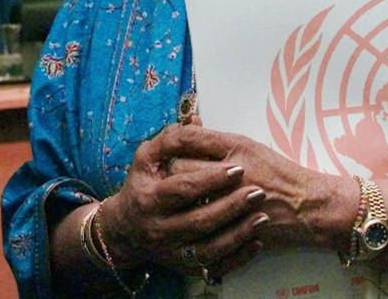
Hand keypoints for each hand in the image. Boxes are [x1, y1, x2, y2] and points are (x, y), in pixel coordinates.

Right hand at [97, 122, 268, 278]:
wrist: (125, 230)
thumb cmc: (140, 186)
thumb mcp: (146, 158)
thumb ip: (170, 139)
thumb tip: (195, 119)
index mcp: (149, 198)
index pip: (183, 188)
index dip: (211, 179)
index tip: (238, 168)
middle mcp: (159, 228)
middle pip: (199, 220)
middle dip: (231, 206)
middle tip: (258, 191)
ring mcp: (172, 251)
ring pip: (210, 247)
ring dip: (238, 233)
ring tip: (261, 216)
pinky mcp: (184, 267)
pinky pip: (215, 266)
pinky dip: (238, 256)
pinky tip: (256, 241)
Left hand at [168, 125, 348, 261]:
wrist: (309, 206)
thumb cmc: (278, 172)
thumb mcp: (249, 145)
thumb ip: (216, 137)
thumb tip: (190, 122)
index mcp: (236, 147)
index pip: (188, 138)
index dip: (172, 141)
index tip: (167, 146)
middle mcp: (234, 172)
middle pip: (180, 168)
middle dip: (171, 170)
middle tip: (168, 173)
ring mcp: (234, 201)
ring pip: (186, 198)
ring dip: (177, 197)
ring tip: (176, 196)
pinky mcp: (236, 226)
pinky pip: (200, 225)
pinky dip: (191, 222)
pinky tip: (190, 218)